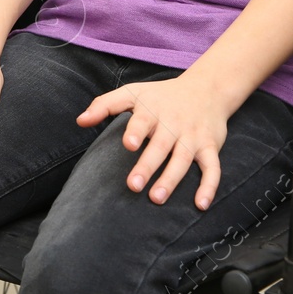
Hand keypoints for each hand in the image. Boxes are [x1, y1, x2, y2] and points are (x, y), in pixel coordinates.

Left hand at [76, 74, 231, 209]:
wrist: (206, 89)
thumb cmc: (160, 95)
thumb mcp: (132, 92)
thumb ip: (104, 105)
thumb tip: (80, 121)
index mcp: (152, 110)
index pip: (142, 120)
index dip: (137, 132)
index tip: (129, 144)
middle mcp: (173, 123)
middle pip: (161, 145)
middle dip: (148, 165)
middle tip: (134, 185)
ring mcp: (193, 135)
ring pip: (184, 159)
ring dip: (171, 179)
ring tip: (157, 198)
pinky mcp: (210, 146)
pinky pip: (213, 167)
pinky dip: (209, 186)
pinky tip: (200, 204)